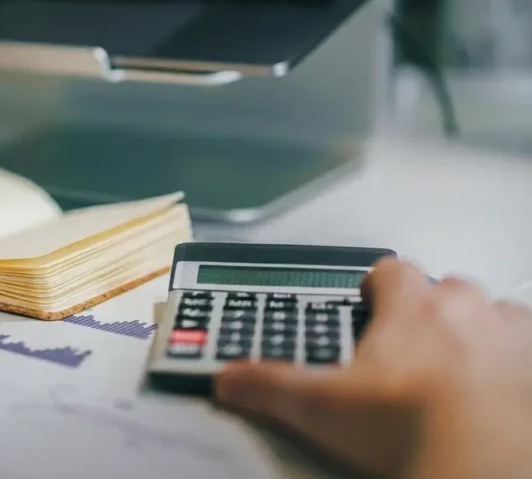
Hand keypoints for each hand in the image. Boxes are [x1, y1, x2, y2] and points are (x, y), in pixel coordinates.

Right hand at [215, 258, 531, 478]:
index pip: (389, 269)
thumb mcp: (321, 408)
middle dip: (428, 313)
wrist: (485, 464)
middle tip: (410, 355)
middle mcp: (466, 307)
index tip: (368, 311)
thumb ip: (269, 385)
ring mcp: (511, 334)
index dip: (375, 288)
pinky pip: (527, 347)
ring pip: (492, 314)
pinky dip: (515, 362)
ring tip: (459, 374)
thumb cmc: (408, 427)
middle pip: (444, 290)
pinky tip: (499, 391)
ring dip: (478, 333)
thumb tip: (226, 379)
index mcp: (411, 305)